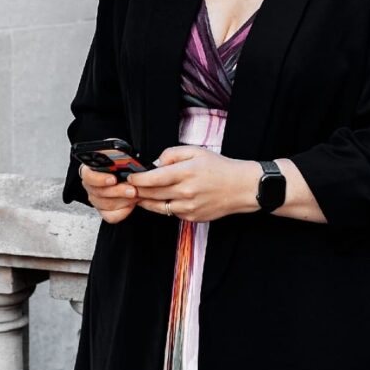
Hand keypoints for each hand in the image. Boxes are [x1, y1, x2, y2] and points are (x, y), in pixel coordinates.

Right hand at [78, 163, 138, 223]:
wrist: (129, 178)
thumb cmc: (122, 166)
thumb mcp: (120, 158)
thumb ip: (120, 159)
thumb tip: (128, 161)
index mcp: (90, 170)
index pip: (88, 176)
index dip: (100, 179)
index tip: (114, 179)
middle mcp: (90, 186)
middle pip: (99, 192)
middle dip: (118, 191)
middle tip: (133, 190)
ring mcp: (96, 200)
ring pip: (106, 205)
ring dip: (124, 200)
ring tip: (136, 195)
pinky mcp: (103, 211)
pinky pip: (111, 216)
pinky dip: (123, 211)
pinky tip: (131, 204)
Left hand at [125, 145, 261, 221]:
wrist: (241, 187)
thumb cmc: (220, 167)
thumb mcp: (197, 151)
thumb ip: (173, 154)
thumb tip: (155, 163)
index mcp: (186, 172)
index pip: (153, 178)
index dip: (137, 178)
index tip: (130, 176)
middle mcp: (186, 192)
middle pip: (151, 193)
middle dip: (137, 189)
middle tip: (128, 186)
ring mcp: (188, 207)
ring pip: (157, 206)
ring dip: (145, 200)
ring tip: (138, 194)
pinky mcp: (191, 217)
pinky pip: (170, 212)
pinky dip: (163, 205)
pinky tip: (159, 199)